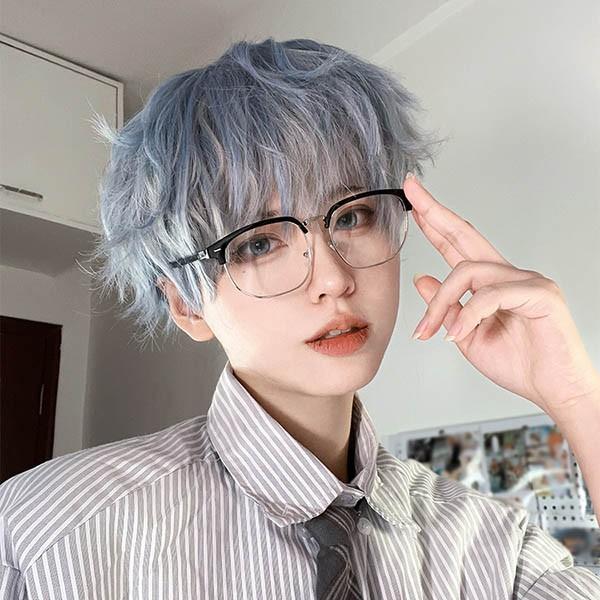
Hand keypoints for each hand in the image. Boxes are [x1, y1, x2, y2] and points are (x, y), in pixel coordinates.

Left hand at [404, 173, 599, 416]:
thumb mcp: (466, 334)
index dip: (434, 223)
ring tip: (430, 331)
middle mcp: (509, 274)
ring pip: (468, 272)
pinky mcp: (540, 294)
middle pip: (466, 234)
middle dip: (435, 212)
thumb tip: (421, 278)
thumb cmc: (518, 364)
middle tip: (411, 190)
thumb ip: (446, 307)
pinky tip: (457, 335)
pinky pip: (491, 295)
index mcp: (491, 283)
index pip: (457, 245)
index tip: (413, 203)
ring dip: (441, 303)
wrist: (553, 391)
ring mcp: (527, 280)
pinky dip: (469, 315)